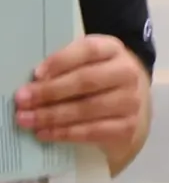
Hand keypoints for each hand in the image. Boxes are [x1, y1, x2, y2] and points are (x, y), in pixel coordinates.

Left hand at [19, 34, 147, 164]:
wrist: (129, 104)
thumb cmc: (97, 79)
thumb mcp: (87, 62)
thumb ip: (66, 66)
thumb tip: (36, 82)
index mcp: (113, 50)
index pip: (88, 50)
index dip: (61, 61)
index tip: (36, 74)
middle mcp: (128, 73)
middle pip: (86, 81)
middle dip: (50, 91)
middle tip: (22, 101)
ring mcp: (131, 101)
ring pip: (88, 108)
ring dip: (52, 115)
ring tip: (27, 119)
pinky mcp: (128, 126)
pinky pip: (93, 131)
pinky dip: (66, 133)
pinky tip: (45, 133)